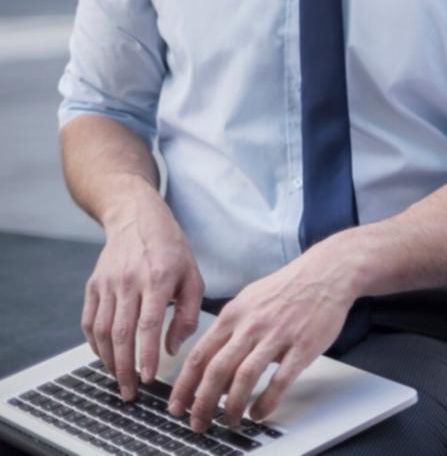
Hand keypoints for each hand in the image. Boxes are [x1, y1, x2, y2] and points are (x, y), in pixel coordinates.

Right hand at [81, 182, 203, 401]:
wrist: (136, 218)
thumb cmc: (172, 249)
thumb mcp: (194, 276)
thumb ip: (188, 314)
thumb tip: (171, 348)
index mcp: (159, 278)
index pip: (148, 324)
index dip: (146, 354)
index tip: (148, 378)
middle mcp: (129, 281)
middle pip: (120, 333)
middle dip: (125, 368)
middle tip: (131, 392)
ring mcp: (107, 284)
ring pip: (101, 331)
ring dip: (108, 361)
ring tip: (120, 380)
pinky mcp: (93, 286)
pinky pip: (88, 322)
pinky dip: (94, 345)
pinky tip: (106, 358)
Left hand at [167, 238, 360, 430]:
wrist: (328, 271)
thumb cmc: (289, 287)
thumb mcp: (249, 299)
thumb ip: (229, 329)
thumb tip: (213, 363)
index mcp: (234, 314)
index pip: (199, 355)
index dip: (184, 385)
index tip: (177, 404)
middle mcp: (252, 325)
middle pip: (217, 370)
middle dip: (202, 403)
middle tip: (198, 422)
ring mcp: (278, 335)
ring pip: (244, 378)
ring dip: (232, 407)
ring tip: (230, 421)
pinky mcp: (303, 346)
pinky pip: (279, 381)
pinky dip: (266, 402)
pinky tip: (259, 412)